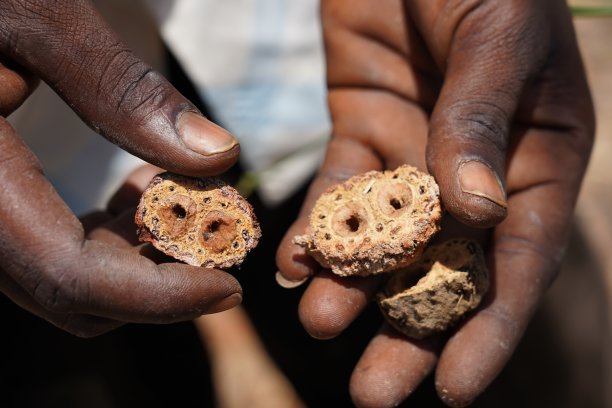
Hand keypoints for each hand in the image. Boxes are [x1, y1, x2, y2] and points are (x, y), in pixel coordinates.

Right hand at [0, 1, 241, 336]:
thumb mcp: (36, 16)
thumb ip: (120, 88)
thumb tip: (218, 155)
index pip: (70, 276)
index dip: (160, 297)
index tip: (230, 288)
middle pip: (71, 293)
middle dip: (159, 281)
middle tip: (220, 234)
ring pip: (61, 276)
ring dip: (139, 256)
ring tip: (186, 200)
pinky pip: (47, 244)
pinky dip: (108, 236)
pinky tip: (141, 193)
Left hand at [277, 0, 593, 405]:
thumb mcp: (497, 37)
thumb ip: (482, 121)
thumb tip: (476, 211)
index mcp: (535, 154)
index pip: (518, 257)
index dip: (491, 326)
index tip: (459, 390)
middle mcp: (474, 167)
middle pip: (446, 267)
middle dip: (410, 332)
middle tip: (375, 395)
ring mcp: (413, 153)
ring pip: (384, 239)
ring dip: (353, 287)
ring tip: (321, 325)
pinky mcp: (360, 132)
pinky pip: (337, 193)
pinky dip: (318, 230)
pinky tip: (297, 264)